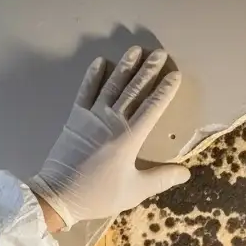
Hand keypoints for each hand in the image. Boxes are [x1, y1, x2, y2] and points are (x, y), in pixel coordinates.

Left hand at [29, 47, 190, 229]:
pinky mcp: (75, 118)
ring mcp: (91, 116)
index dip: (165, 90)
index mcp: (128, 138)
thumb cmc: (99, 194)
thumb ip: (161, 178)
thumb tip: (186, 172)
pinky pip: (85, 91)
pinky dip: (93, 76)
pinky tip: (100, 61)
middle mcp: (111, 121)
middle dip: (148, 70)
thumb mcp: (135, 191)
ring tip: (135, 50)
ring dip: (124, 66)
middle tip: (160, 53)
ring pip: (111, 85)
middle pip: (133, 90)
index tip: (175, 75)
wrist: (59, 195)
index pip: (152, 108)